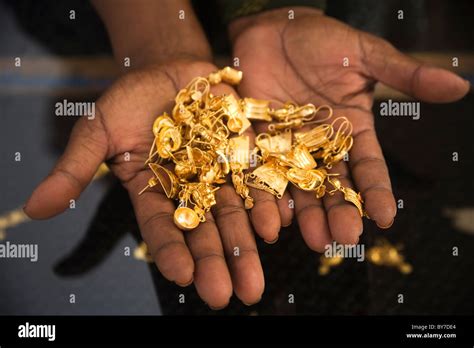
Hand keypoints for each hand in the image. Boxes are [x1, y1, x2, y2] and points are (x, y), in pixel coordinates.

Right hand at [24, 60, 263, 307]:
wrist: (170, 68)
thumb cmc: (131, 100)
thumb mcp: (98, 129)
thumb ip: (75, 169)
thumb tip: (35, 209)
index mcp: (154, 191)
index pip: (163, 228)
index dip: (173, 252)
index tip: (184, 278)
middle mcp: (191, 189)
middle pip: (206, 231)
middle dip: (218, 263)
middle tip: (231, 296)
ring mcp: (221, 172)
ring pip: (236, 214)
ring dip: (247, 245)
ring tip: (255, 279)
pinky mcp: (245, 151)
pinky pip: (258, 180)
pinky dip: (267, 202)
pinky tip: (276, 226)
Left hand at [230, 7, 469, 248]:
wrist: (274, 28)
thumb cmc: (321, 40)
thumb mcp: (365, 56)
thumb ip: (404, 75)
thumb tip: (460, 86)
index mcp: (352, 130)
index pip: (368, 168)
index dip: (377, 192)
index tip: (385, 218)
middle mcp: (321, 145)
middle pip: (332, 186)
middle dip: (338, 212)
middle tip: (342, 238)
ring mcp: (288, 146)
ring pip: (298, 187)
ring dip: (304, 214)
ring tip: (311, 239)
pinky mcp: (258, 141)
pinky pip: (262, 172)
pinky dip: (266, 194)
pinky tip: (273, 217)